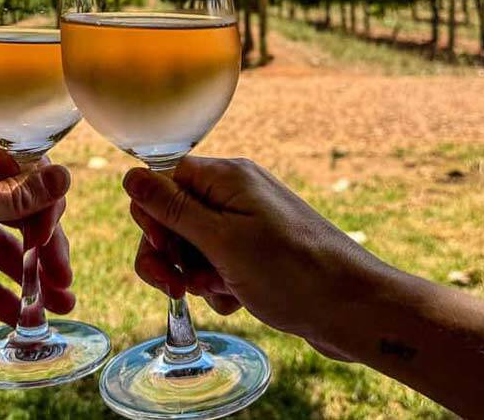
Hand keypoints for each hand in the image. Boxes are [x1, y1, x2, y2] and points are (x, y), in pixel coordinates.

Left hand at [0, 128, 74, 324]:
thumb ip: (15, 197)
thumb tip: (64, 174)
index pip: (26, 178)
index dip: (47, 212)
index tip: (52, 246)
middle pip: (18, 216)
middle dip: (44, 252)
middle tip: (65, 285)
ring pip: (0, 249)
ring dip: (26, 278)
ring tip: (55, 309)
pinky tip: (19, 316)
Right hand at [123, 157, 392, 359]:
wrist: (353, 309)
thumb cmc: (293, 273)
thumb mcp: (221, 241)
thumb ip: (172, 208)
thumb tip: (130, 175)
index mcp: (228, 178)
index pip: (163, 180)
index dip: (153, 218)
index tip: (163, 251)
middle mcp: (237, 194)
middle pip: (174, 216)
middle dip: (170, 255)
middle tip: (181, 285)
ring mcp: (249, 224)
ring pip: (193, 246)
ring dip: (195, 275)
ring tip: (222, 291)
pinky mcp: (258, 252)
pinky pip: (218, 265)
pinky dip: (219, 286)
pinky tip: (239, 300)